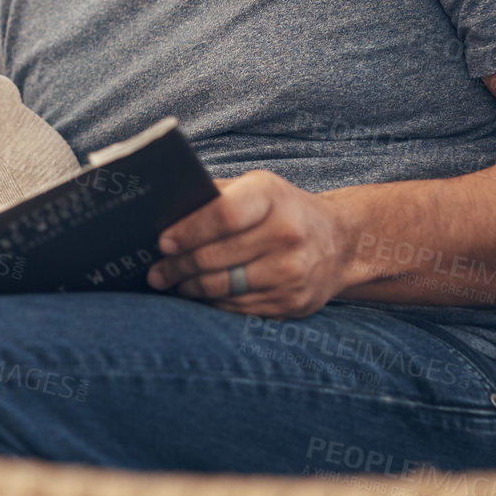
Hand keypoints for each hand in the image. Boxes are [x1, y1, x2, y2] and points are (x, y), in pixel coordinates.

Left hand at [147, 170, 351, 317]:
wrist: (339, 242)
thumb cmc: (281, 210)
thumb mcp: (255, 188)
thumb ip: (214, 196)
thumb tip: (163, 213)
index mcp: (272, 197)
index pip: (224, 214)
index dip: (189, 231)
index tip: (162, 242)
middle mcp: (287, 234)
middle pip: (217, 257)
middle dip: (178, 266)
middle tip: (156, 271)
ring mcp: (293, 273)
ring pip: (223, 288)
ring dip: (190, 288)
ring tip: (173, 283)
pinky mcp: (292, 303)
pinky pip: (238, 307)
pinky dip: (213, 303)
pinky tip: (201, 295)